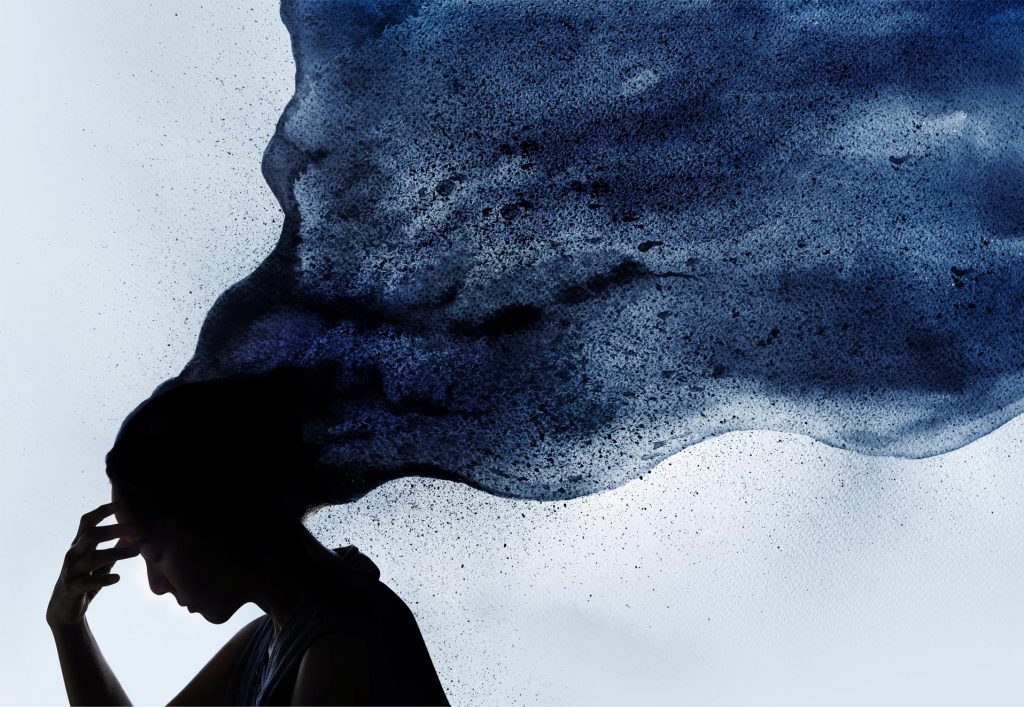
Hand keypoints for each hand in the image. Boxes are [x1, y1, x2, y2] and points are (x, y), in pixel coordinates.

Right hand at [46, 501, 140, 628]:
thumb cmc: (84, 580)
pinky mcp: (72, 589)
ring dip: (116, 553)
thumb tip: (132, 534)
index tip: (118, 504)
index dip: (100, 512)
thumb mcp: (99, 563)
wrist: (64, 610)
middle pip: (90, 536)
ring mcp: (71, 572)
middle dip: (113, 530)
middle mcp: (73, 555)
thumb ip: (113, 549)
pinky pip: (87, 582)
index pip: (86, 523)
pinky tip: (117, 577)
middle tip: (137, 529)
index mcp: (79, 545)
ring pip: (92, 558)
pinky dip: (103, 579)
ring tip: (136, 551)